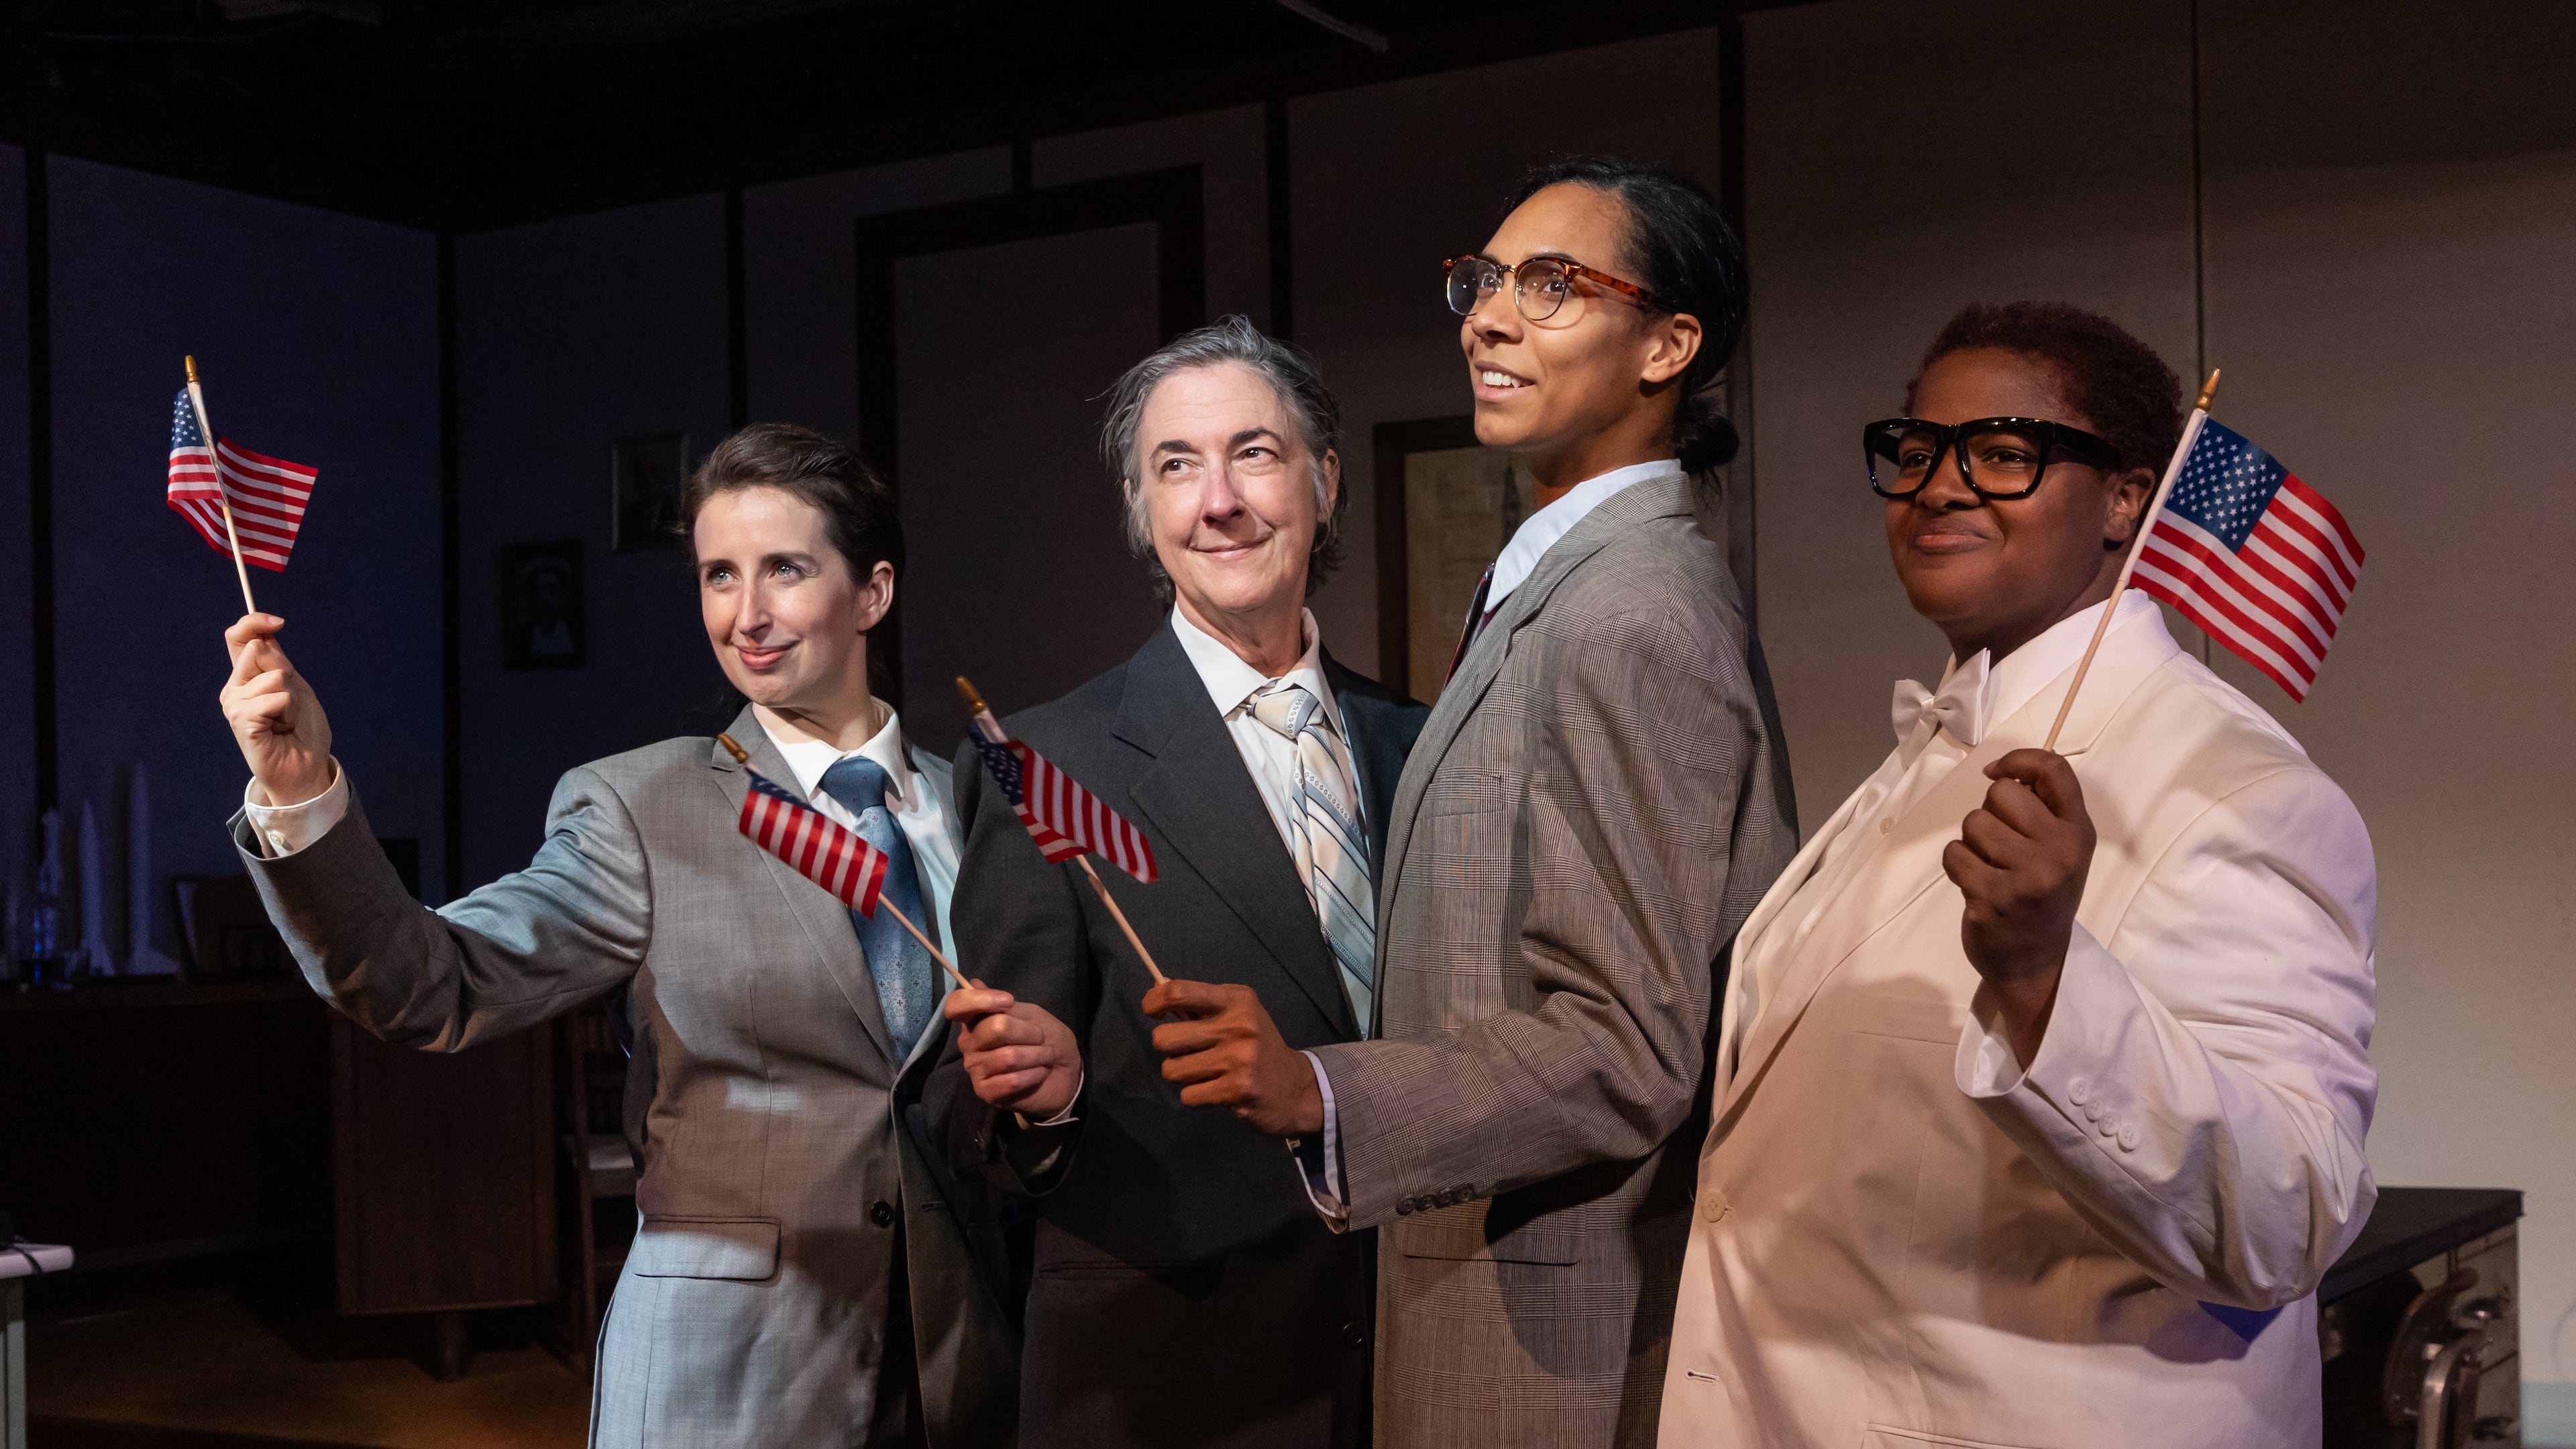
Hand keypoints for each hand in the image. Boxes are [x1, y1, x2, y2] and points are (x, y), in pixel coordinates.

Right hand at [220, 614, 335, 806]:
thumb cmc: (302, 729)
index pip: (238, 637)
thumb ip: (277, 661)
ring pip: (274, 676)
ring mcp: (234, 704)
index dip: (254, 622)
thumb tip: (264, 634)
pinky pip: (275, 699)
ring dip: (292, 698)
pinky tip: (281, 729)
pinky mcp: (241, 721)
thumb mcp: (296, 687)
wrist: (306, 766)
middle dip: (287, 672)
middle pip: (258, 650)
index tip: (278, 623)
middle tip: (289, 702)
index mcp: (246, 676)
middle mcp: (234, 687)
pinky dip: (288, 712)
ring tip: (286, 719)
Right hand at [943, 982, 1081, 1118]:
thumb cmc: (1045, 1040)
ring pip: (1009, 1056)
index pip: (956, 1005)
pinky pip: (1012, 1080)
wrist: (1064, 1073)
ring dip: (1037, 1055)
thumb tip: (974, 983)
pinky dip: (1034, 1074)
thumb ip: (1004, 1005)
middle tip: (1041, 1039)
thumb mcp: (1032, 1015)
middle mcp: (969, 1043)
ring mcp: (974, 1069)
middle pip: (994, 1028)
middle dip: (1029, 1032)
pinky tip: (1039, 1073)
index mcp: (976, 1020)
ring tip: (1045, 1057)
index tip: (1008, 1001)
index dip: (980, 1000)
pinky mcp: (986, 1092)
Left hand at [1145, 979, 1321, 1136]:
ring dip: (1183, 1076)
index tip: (1154, 1013)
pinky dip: (1196, 1097)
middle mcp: (1238, 1025)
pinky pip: (1188, 1096)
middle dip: (1169, 1050)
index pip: (1177, 992)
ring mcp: (1238, 1058)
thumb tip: (1156, 994)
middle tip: (1189, 1052)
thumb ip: (1201, 1005)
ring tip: (1207, 1073)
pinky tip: (1217, 1090)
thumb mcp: (1238, 1014)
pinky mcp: (1237, 1089)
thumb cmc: (1257, 1046)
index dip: (1154, 1003)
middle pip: (1163, 1038)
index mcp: (1236, 1000)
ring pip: (1172, 1070)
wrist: (1296, 1087)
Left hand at [1941, 748, 2094, 1062]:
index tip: (1998, 772)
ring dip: (1972, 843)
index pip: (2055, 770)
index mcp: (2078, 834)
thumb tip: (2001, 770)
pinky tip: (1976, 886)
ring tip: (1991, 869)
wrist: (2036, 964)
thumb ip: (2043, 809)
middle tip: (2001, 847)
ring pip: (1973, 823)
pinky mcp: (1991, 899)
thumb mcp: (2061, 851)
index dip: (2020, 759)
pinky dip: (1957, 866)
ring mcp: (2026, 877)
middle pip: (2002, 793)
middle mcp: (2059, 852)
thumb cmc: (2043, 897)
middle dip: (1991, 813)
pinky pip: (1954, 854)